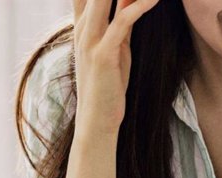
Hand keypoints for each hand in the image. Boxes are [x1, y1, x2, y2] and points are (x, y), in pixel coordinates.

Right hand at [72, 0, 159, 134]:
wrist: (97, 121)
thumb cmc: (109, 88)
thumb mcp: (116, 52)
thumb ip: (121, 27)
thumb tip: (132, 7)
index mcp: (83, 27)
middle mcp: (82, 28)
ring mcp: (91, 40)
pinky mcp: (104, 54)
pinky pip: (122, 22)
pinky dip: (138, 6)